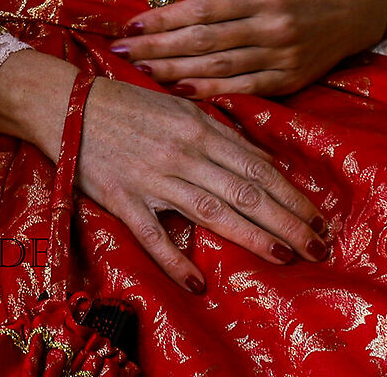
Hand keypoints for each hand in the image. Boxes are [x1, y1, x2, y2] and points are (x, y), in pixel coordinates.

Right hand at [0, 49, 324, 290]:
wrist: (66, 104)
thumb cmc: (128, 105)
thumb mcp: (180, 107)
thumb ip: (222, 135)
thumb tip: (264, 163)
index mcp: (200, 127)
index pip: (258, 167)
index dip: (293, 195)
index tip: (320, 218)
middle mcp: (184, 153)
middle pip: (246, 191)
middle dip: (288, 220)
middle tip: (319, 246)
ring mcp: (153, 177)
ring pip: (212, 211)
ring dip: (252, 235)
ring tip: (284, 255)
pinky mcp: (122, 198)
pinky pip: (153, 234)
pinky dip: (175, 261)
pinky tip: (198, 282)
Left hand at [114, 0, 386, 97]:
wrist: (355, 8)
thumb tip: (177, 16)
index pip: (201, 10)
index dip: (163, 20)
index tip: (131, 25)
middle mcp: (270, 26)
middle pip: (202, 41)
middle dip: (157, 47)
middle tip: (121, 50)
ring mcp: (280, 56)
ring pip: (217, 68)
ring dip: (174, 71)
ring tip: (140, 70)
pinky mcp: (289, 80)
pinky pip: (242, 88)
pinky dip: (209, 91)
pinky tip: (180, 91)